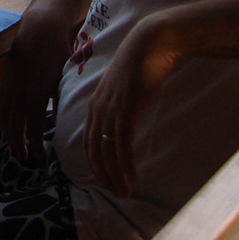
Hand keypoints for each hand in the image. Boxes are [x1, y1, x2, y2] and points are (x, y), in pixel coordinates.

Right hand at [0, 13, 72, 163]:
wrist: (39, 30)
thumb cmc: (58, 53)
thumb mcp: (64, 80)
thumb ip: (60, 102)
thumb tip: (61, 122)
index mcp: (36, 96)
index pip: (32, 129)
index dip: (35, 145)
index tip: (40, 157)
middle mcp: (19, 94)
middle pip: (14, 128)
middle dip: (18, 145)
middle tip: (25, 158)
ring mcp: (10, 87)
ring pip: (3, 118)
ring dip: (7, 134)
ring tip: (14, 145)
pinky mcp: (5, 81)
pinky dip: (1, 118)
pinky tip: (5, 125)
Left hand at [83, 14, 181, 197]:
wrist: (150, 45)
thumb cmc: (141, 66)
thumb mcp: (125, 91)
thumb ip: (121, 107)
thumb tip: (125, 123)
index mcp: (95, 105)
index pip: (88, 141)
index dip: (95, 163)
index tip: (105, 180)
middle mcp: (97, 109)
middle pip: (94, 151)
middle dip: (103, 175)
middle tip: (116, 194)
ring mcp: (110, 110)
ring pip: (107, 151)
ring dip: (115, 175)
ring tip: (124, 192)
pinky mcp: (125, 110)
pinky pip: (122, 144)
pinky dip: (125, 163)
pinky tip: (132, 176)